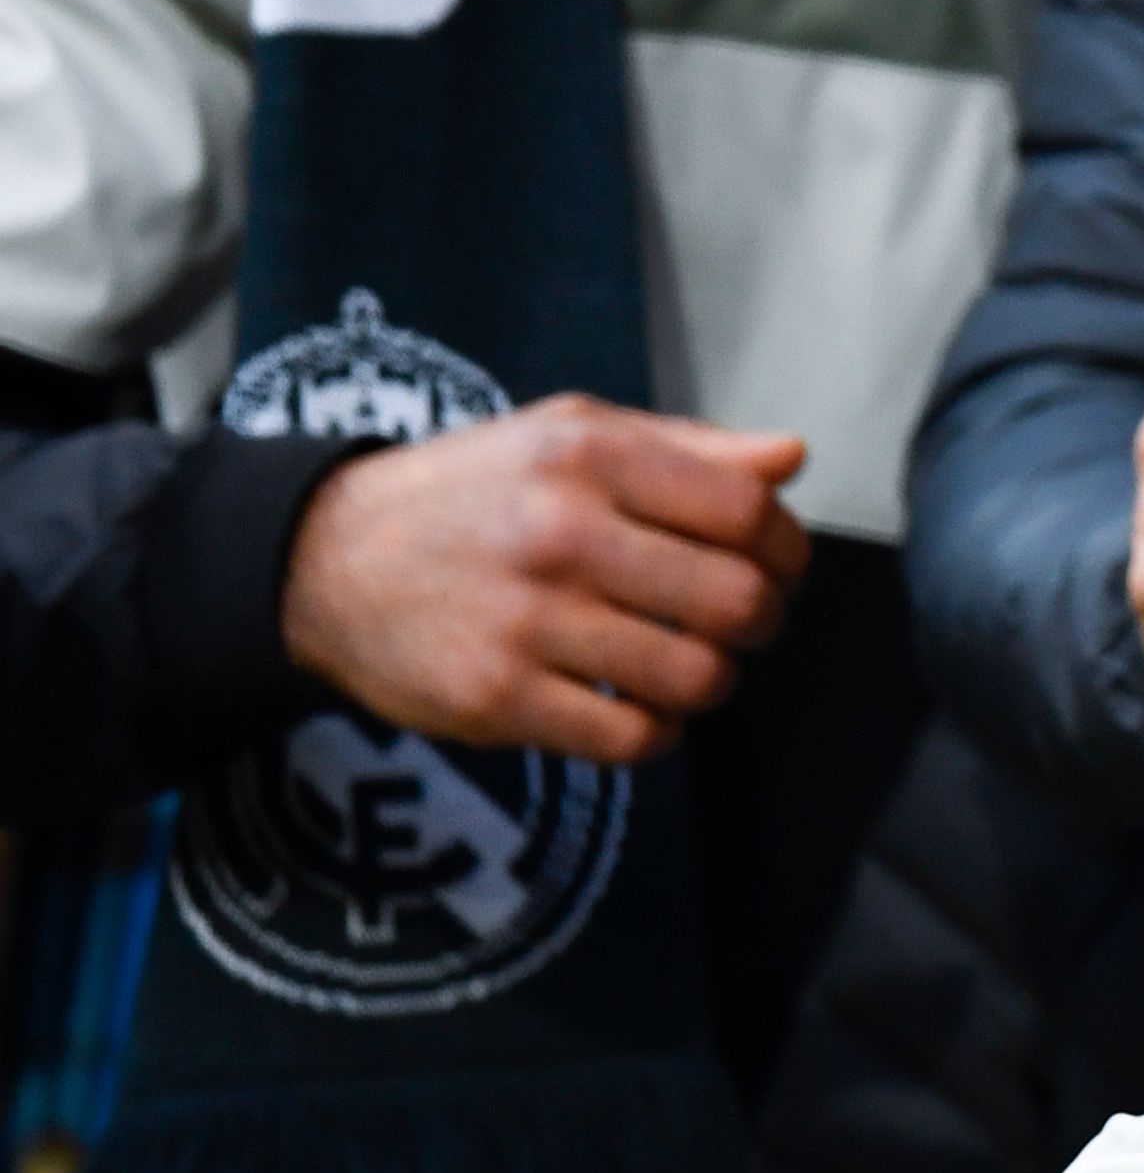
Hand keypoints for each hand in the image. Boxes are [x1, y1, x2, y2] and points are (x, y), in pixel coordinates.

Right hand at [278, 396, 811, 762]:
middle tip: (741, 623)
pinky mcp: (495, 699)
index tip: (779, 566)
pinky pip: (629, 739)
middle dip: (763, 620)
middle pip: (737, 598)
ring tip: (688, 663)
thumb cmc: (470, 492)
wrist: (324, 556)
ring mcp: (527, 622)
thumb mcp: (570, 434)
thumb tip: (791, 457)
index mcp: (592, 459)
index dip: (787, 548)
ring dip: (714, 680)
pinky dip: (657, 732)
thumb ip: (688, 448)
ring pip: (694, 675)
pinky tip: (640, 708)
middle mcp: (562, 535)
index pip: (749, 511)